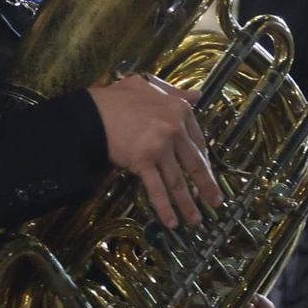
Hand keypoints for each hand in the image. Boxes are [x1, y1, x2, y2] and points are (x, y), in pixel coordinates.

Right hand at [86, 74, 222, 228]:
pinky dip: (165, 208)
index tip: (207, 173)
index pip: (198, 140)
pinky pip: (157, 189)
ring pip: (178, 181)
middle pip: (195, 164)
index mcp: (179, 110)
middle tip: (216, 202)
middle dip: (207, 187)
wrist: (91, 112)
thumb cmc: (117, 98)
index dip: (204, 160)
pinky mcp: (144, 162)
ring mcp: (160, 147)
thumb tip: (198, 95)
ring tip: (196, 220)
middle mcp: (174, 129)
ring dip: (188, 204)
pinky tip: (172, 222)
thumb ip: (175, 92)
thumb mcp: (149, 85)